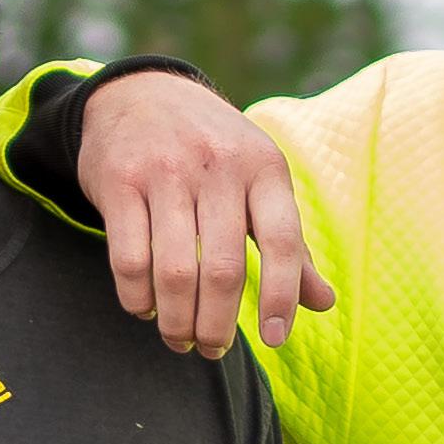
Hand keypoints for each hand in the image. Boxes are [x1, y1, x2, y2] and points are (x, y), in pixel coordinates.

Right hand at [77, 72, 335, 359]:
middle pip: (221, 270)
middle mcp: (217, 166)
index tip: (274, 339)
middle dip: (217, 326)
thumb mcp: (262, 181)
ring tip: (181, 341)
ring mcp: (164, 171)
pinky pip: (128, 259)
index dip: (281, 296)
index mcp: (263, 167)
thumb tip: (324, 304)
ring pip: (172, 272)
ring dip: (176, 322)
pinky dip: (137, 298)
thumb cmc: (215, 152)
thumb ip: (291, 245)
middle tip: (213, 351)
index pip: (281, 241)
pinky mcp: (119, 181)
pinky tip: (146, 309)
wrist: (143, 93)